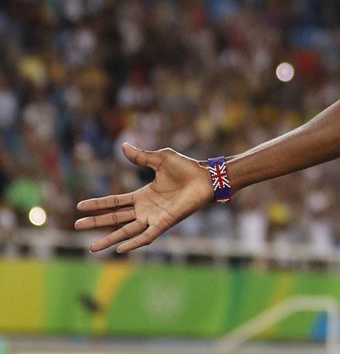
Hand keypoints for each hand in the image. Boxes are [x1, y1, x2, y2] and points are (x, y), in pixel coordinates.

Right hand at [74, 143, 212, 253]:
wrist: (206, 177)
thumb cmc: (187, 168)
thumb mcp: (160, 159)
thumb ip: (141, 156)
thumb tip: (124, 146)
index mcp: (143, 195)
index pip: (115, 202)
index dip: (98, 204)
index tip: (79, 206)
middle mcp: (146, 209)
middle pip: (115, 218)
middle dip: (96, 223)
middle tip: (76, 226)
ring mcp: (154, 217)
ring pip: (127, 231)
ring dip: (110, 239)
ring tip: (92, 249)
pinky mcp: (165, 223)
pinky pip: (147, 236)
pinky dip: (134, 243)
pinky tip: (120, 249)